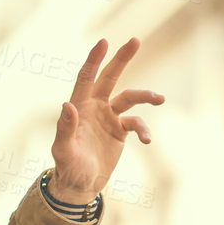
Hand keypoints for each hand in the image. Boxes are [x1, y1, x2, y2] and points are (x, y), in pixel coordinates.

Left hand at [49, 37, 164, 202]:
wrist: (80, 185)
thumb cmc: (67, 167)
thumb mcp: (63, 150)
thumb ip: (65, 128)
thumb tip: (67, 105)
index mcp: (79, 107)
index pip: (86, 78)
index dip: (94, 60)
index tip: (104, 41)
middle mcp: (95, 107)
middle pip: (110, 77)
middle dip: (122, 59)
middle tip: (135, 40)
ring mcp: (109, 117)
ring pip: (130, 98)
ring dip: (145, 96)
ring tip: (160, 98)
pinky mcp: (120, 131)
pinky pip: (137, 123)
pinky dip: (144, 130)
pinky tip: (147, 140)